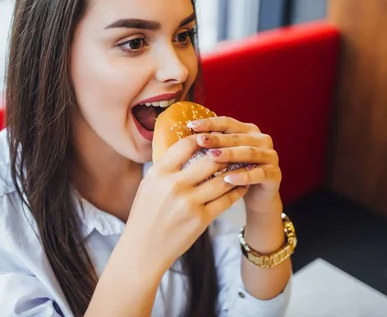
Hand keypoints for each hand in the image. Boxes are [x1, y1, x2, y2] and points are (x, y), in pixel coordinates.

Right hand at [123, 135, 248, 273]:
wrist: (142, 250)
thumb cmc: (145, 215)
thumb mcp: (149, 185)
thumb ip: (167, 167)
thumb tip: (187, 148)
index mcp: (159, 173)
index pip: (187, 145)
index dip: (203, 138)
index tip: (212, 136)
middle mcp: (174, 186)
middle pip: (210, 160)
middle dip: (225, 153)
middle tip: (235, 148)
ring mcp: (189, 203)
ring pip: (222, 180)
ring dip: (236, 171)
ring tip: (244, 165)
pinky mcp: (201, 220)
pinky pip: (226, 200)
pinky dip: (236, 190)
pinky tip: (241, 185)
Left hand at [188, 117, 282, 213]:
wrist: (256, 197)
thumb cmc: (234, 173)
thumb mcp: (222, 158)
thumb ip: (211, 146)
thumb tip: (183, 137)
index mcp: (248, 131)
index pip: (227, 123)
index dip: (209, 123)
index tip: (191, 125)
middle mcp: (261, 140)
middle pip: (237, 137)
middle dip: (218, 138)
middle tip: (201, 140)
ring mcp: (270, 156)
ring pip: (248, 153)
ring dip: (230, 154)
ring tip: (212, 157)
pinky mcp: (275, 174)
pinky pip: (259, 174)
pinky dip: (244, 176)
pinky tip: (228, 179)